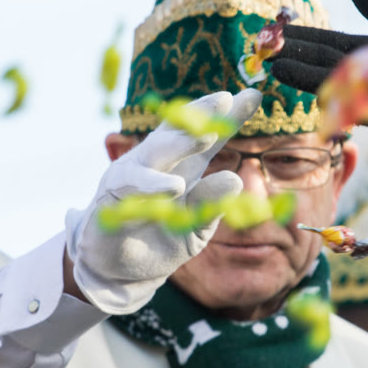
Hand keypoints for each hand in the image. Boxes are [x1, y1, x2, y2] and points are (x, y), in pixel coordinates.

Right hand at [64, 89, 259, 315]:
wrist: (120, 271)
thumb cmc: (160, 241)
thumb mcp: (195, 226)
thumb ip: (212, 204)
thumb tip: (235, 178)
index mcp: (183, 167)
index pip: (208, 137)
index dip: (229, 117)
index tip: (254, 96)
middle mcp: (158, 162)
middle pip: (180, 131)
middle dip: (202, 113)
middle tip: (225, 99)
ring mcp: (133, 174)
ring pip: (158, 150)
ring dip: (181, 142)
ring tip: (209, 137)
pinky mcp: (113, 194)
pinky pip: (134, 184)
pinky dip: (154, 184)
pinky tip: (176, 186)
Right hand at [270, 0, 367, 162]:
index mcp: (366, 54)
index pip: (326, 44)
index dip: (301, 39)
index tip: (274, 33)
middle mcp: (365, 77)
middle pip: (323, 64)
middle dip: (294, 57)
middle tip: (260, 51)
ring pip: (335, 87)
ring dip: (306, 79)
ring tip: (277, 69)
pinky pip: (361, 108)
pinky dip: (340, 102)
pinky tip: (316, 95)